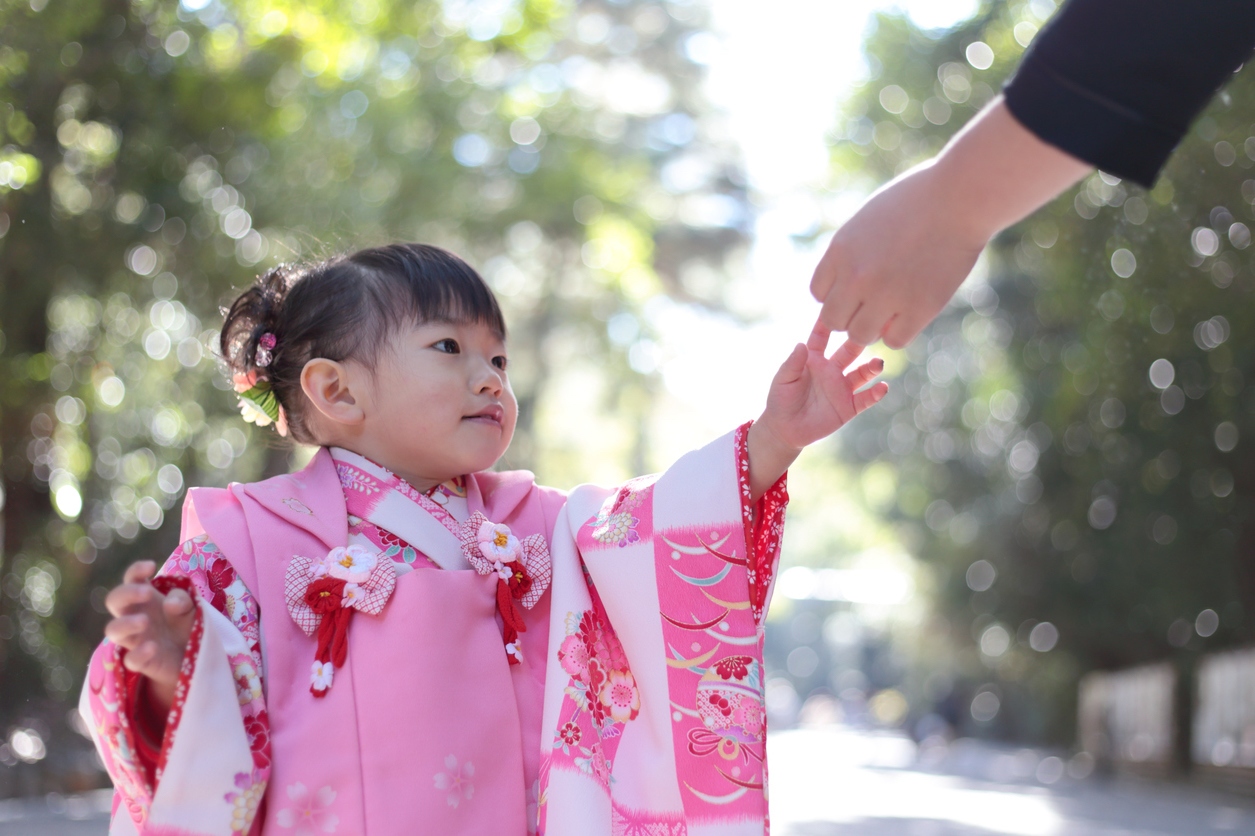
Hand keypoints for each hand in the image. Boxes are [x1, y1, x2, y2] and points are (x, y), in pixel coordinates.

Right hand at [104, 561, 195, 715]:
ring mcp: (135, 639)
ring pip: (113, 630)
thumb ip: (183, 600)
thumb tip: (170, 603)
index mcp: (146, 599)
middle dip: (126, 593)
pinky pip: (130, 659)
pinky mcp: (141, 661)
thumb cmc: (187, 625)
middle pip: (114, 600)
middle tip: (147, 593)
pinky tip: (153, 647)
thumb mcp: (191, 608)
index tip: (150, 566)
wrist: (195, 658)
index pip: (132, 579)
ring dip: (125, 623)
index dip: (135, 571)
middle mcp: (135, 615)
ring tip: (145, 621)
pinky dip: (138, 653)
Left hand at [747, 322, 888, 499]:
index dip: (828, 323)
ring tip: (878, 363)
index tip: (838, 305)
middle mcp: (832, 369)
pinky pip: (865, 398)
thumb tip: (801, 344)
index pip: (822, 336)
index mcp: (814, 359)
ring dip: (871, 367)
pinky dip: (875, 394)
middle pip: (849, 350)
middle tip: (870, 331)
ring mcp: (842, 387)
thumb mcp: (782, 380)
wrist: (785, 429)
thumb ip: (792, 363)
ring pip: (862, 373)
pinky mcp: (848, 407)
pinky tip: (882, 387)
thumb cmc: (781, 400)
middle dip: (859, 340)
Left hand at [810, 160, 987, 348]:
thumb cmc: (917, 199)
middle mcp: (857, 276)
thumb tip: (843, 281)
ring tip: (892, 312)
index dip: (838, 295)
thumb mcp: (868, 218)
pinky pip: (894, 341)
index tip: (856, 289)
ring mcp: (886, 295)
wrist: (959, 197)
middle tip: (872, 306)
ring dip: (873, 328)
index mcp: (840, 251)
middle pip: (833, 320)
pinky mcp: (918, 309)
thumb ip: (851, 251)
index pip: (819, 293)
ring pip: (860, 336)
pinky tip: (912, 314)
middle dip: (850, 316)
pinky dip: (901, 332)